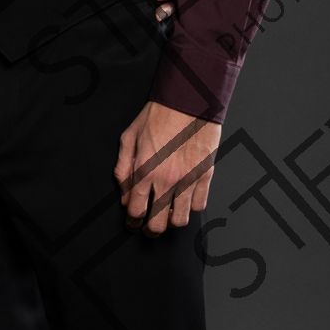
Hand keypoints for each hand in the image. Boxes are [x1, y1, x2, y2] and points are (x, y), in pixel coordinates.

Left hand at [115, 99, 218, 233]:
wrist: (189, 100)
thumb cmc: (158, 115)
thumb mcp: (129, 138)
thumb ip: (124, 169)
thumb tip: (125, 195)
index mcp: (145, 171)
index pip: (136, 211)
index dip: (133, 222)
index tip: (133, 223)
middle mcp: (167, 180)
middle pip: (158, 223)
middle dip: (151, 230)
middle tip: (149, 228)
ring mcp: (188, 180)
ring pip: (181, 219)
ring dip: (172, 221)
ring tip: (168, 215)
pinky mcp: (205, 175)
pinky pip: (199, 205)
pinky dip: (191, 207)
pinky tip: (185, 200)